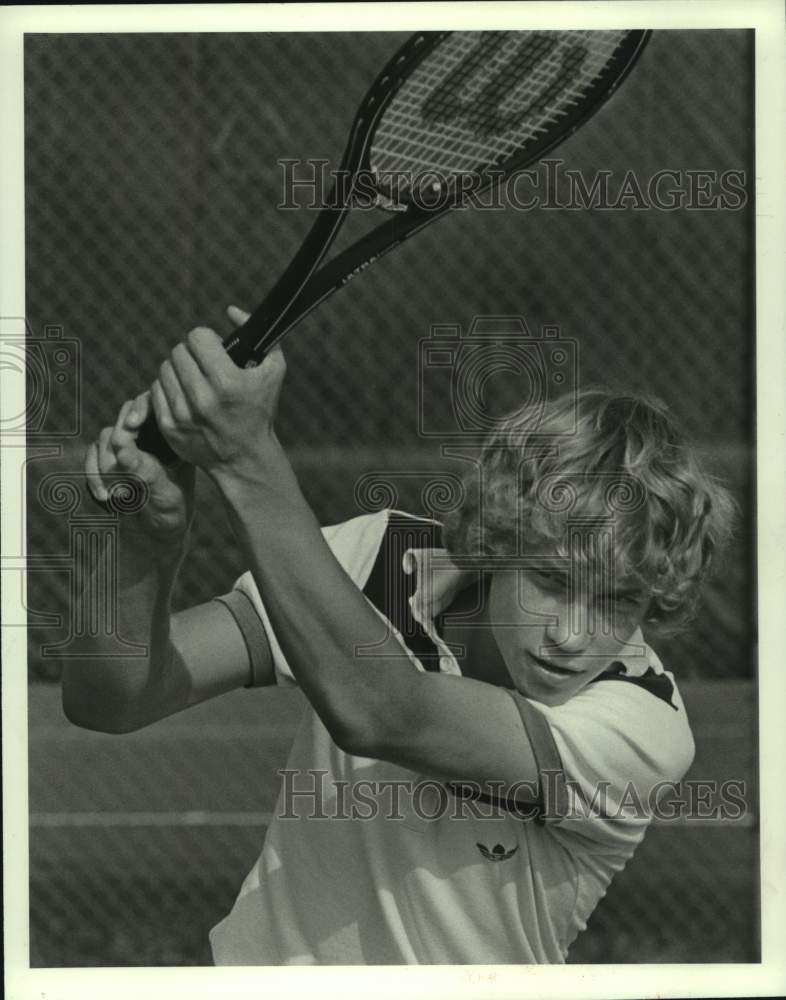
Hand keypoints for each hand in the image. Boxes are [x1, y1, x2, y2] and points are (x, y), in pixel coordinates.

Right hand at [85, 391, 195, 544]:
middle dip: (119, 443)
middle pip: (124, 418)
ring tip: (119, 495)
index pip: (153, 404)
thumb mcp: (163, 492)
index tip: (132, 425)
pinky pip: (91, 456)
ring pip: (105, 437)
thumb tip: (120, 447)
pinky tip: (105, 498)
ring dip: (107, 465)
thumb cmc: (170, 511)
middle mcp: (150, 434)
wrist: (156, 533)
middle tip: (120, 470)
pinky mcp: (107, 458)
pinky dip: (94, 476)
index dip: (140, 408)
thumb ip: (144, 470)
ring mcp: (126, 445)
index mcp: (171, 435)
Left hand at [150, 306, 286, 475]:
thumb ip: (257, 334)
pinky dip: (168, 388)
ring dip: (178, 369)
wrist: (244, 458)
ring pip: (164, 368)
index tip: (212, 348)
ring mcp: (183, 414)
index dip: (206, 339)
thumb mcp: (273, 371)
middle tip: (203, 363)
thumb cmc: (260, 410)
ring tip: (193, 378)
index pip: (197, 337)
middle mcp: (203, 398)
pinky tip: (184, 394)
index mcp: (228, 382)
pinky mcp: (169, 426)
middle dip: (192, 352)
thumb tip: (230, 310)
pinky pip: (156, 390)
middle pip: (179, 350)